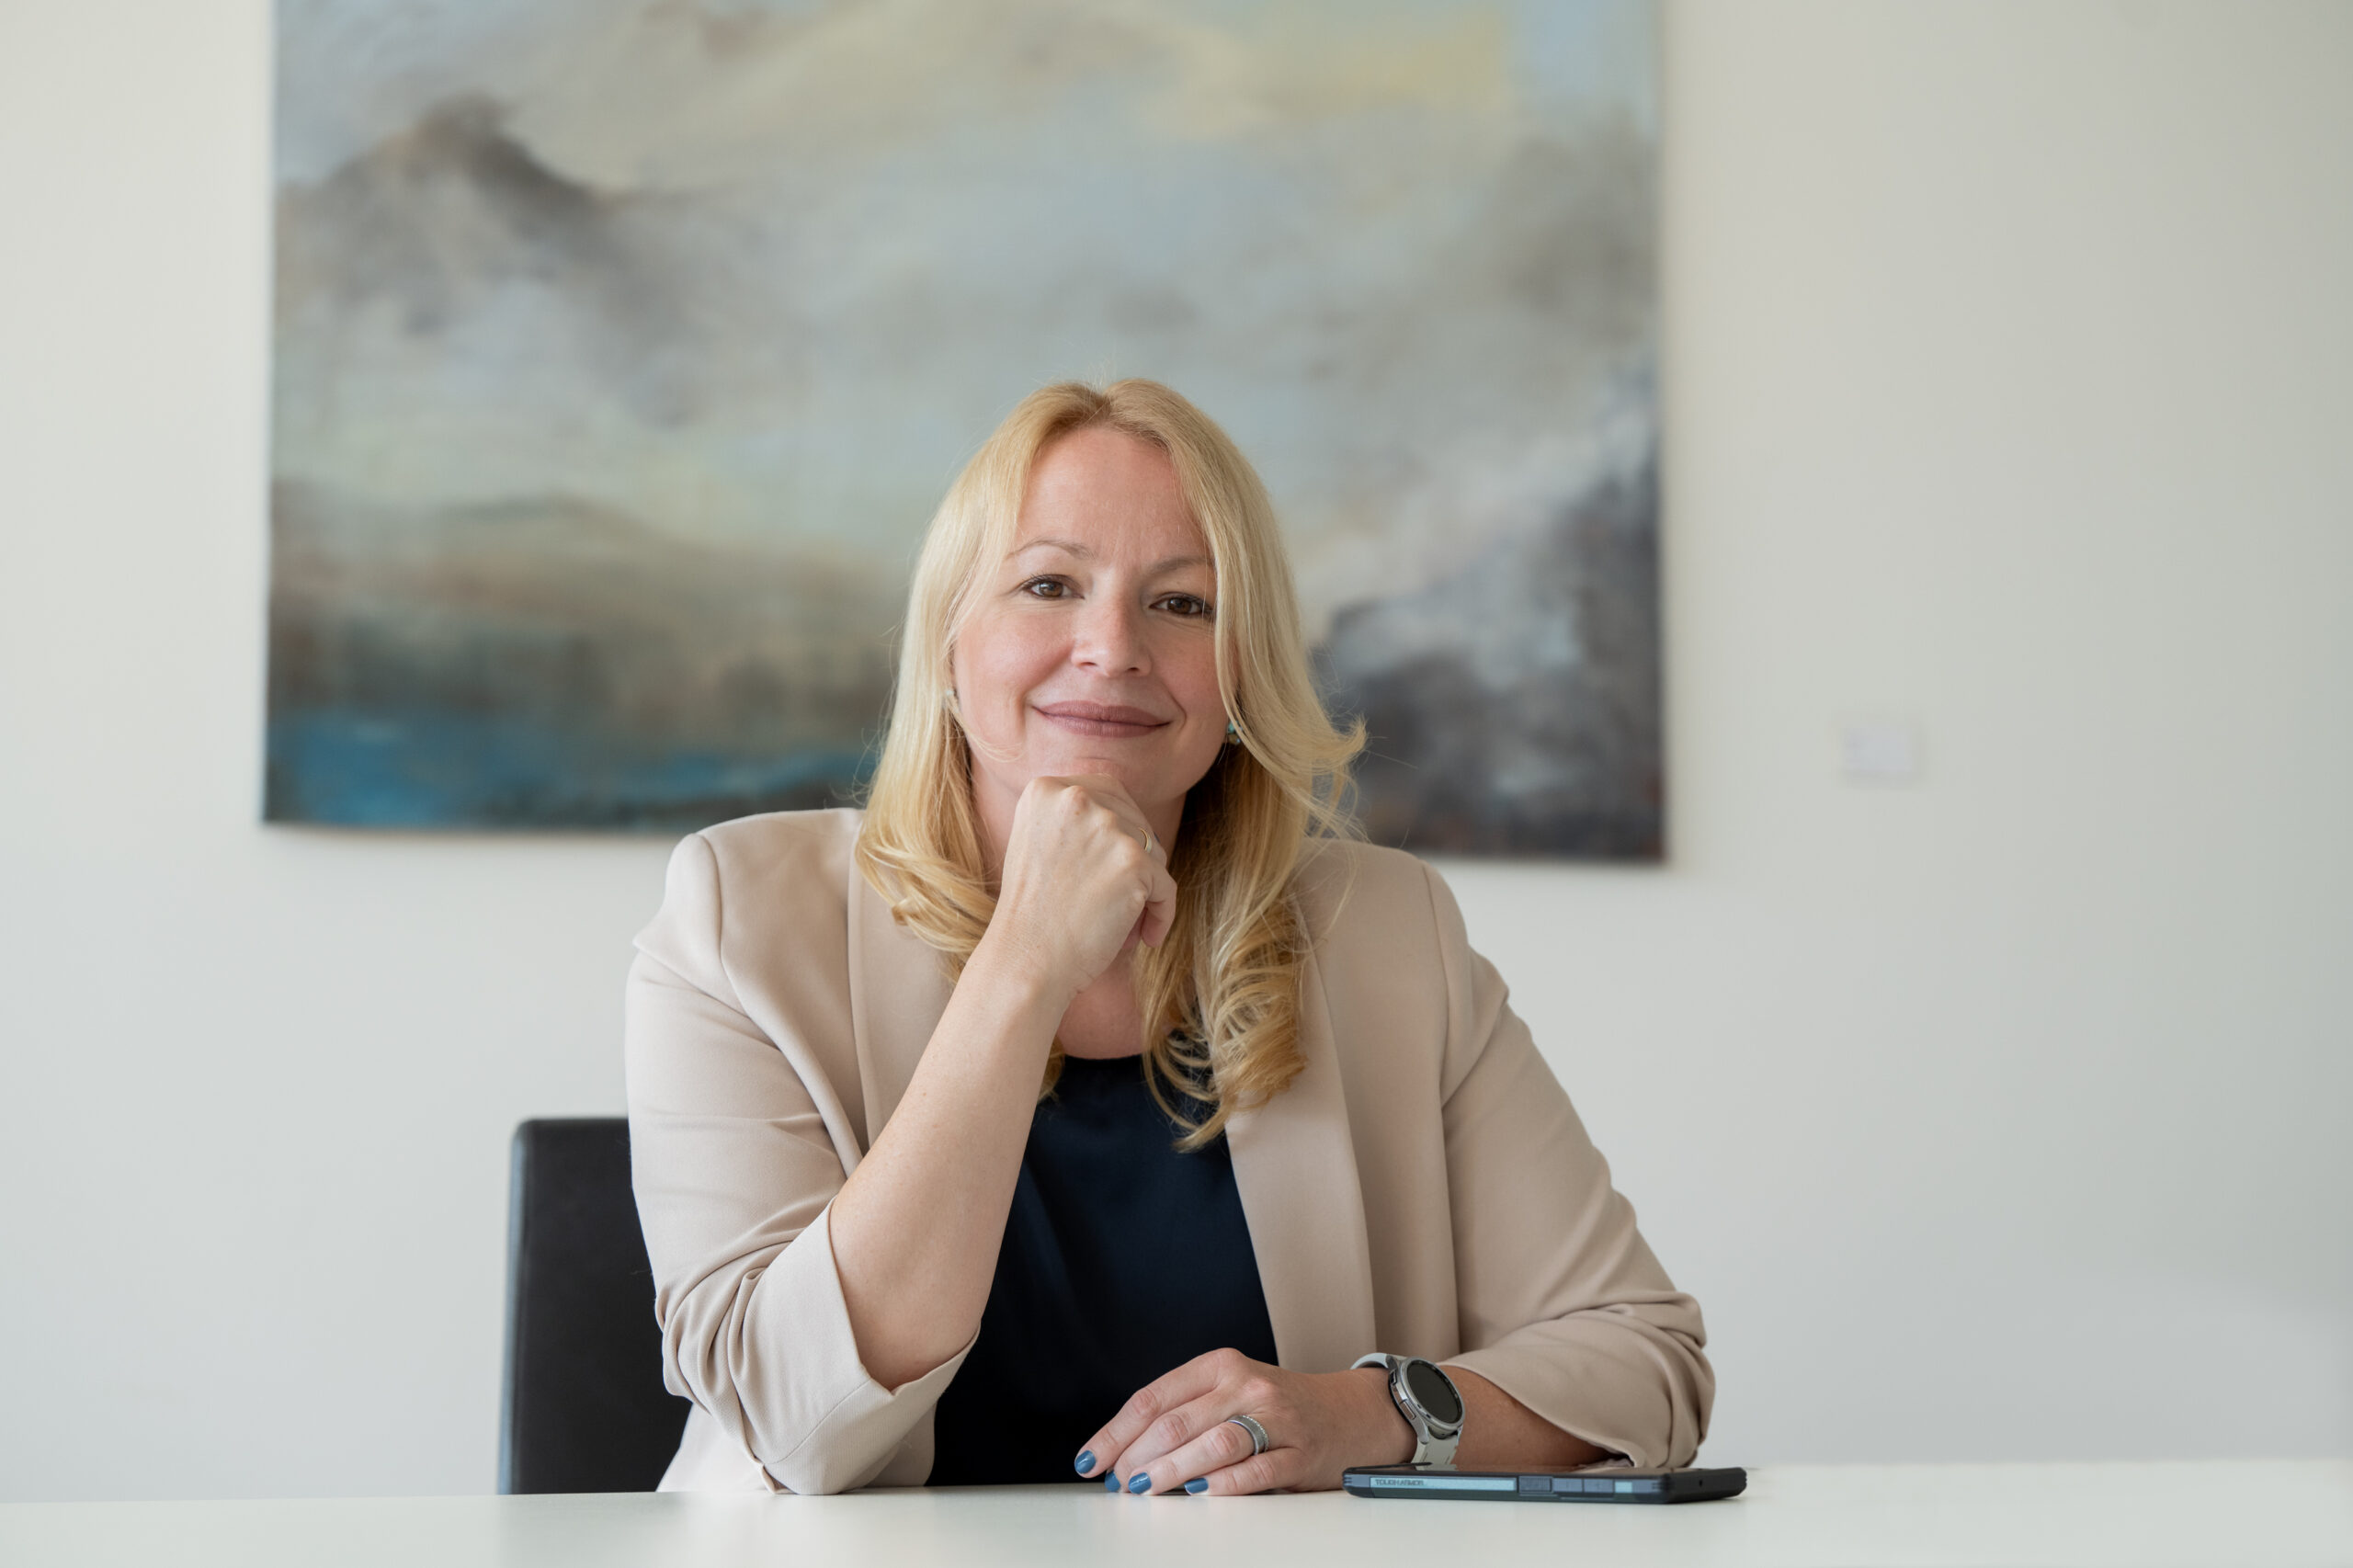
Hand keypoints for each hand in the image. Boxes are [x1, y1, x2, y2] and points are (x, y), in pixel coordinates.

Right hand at [980, 774, 1176, 1001]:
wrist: (1025, 960)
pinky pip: (1167, 887)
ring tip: (1123, 923)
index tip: (1114, 864)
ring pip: (1155, 854)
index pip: (1109, 794)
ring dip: (1147, 889)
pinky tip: (1147, 938)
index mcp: (1047, 790)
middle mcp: (1077, 798)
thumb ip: (1073, 819)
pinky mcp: (1133, 862)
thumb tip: (1124, 815)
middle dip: (1136, 860)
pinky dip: (1162, 914)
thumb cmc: (1031, 912)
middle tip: (1118, 899)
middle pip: (1136, 821)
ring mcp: (1107, 828)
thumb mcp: (1037, 843)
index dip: (1121, 830)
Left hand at [1082, 1349, 1412, 1495]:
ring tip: (1143, 1489)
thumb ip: (1184, 1412)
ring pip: (1212, 1443)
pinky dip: (1222, 1484)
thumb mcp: (1229, 1390)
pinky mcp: (1299, 1452)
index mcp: (1219, 1365)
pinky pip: (1255, 1470)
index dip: (1115, 1432)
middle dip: (1136, 1456)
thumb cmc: (1278, 1406)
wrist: (1349, 1413)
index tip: (1091, 1460)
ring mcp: (1275, 1417)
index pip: (1153, 1397)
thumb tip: (1123, 1454)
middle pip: (1176, 1421)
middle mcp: (1246, 1384)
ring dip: (1170, 1471)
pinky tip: (1197, 1495)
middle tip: (1116, 1482)